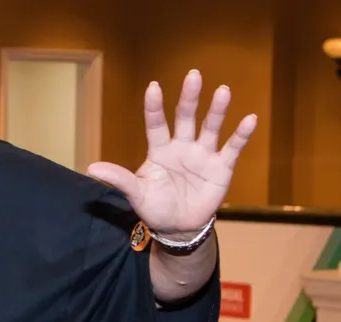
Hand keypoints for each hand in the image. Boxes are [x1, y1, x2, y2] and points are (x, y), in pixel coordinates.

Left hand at [87, 70, 257, 236]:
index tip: (153, 87)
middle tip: (193, 75)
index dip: (154, 108)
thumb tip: (91, 168)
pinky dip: (241, 134)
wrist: (179, 228)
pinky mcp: (222, 167)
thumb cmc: (155, 207)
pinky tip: (249, 119)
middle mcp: (182, 147)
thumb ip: (119, 179)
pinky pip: (232, 148)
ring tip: (222, 91)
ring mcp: (203, 155)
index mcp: (160, 150)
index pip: (156, 125)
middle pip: (185, 118)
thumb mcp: (137, 193)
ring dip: (216, 110)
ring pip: (210, 127)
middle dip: (189, 98)